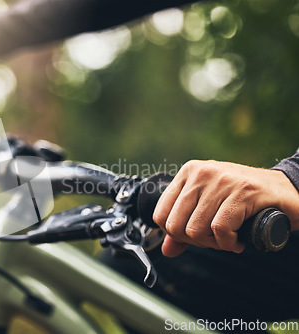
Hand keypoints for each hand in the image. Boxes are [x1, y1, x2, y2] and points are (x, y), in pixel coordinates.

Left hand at [153, 160, 298, 256]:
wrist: (288, 191)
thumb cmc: (246, 201)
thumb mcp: (209, 209)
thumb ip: (184, 228)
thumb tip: (165, 249)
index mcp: (188, 172)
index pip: (160, 215)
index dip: (177, 235)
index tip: (197, 236)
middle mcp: (202, 172)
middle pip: (175, 226)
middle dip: (196, 242)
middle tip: (216, 239)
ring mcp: (222, 180)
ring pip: (195, 230)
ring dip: (214, 244)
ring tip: (230, 237)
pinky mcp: (243, 191)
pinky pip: (220, 230)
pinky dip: (229, 243)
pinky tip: (239, 239)